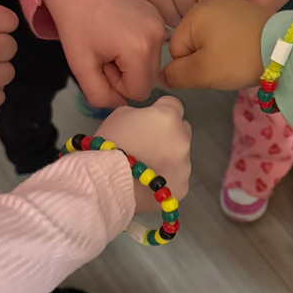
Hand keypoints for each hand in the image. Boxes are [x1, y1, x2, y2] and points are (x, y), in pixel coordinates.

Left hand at [43, 0, 165, 106]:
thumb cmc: (76, 25)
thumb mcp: (80, 67)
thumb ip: (100, 96)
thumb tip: (120, 103)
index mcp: (140, 50)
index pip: (139, 92)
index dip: (118, 86)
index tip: (102, 65)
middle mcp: (158, 37)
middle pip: (148, 79)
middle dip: (126, 74)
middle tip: (105, 54)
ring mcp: (161, 24)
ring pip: (151, 65)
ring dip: (131, 62)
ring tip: (111, 42)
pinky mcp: (159, 16)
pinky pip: (153, 47)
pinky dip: (137, 47)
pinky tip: (120, 32)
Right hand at [96, 98, 191, 212]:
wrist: (107, 186)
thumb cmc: (109, 146)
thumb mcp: (119, 116)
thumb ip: (141, 114)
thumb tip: (147, 121)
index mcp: (168, 117)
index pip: (173, 104)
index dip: (160, 110)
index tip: (148, 120)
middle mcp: (183, 139)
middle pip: (181, 129)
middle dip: (168, 133)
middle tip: (146, 144)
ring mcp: (185, 165)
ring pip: (180, 155)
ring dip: (167, 157)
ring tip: (144, 167)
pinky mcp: (182, 187)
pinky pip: (177, 177)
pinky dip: (166, 178)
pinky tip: (148, 184)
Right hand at [118, 0, 212, 26]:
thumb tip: (224, 3)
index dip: (210, 4)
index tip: (211, 5)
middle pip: (192, 10)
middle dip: (196, 12)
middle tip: (196, 9)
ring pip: (176, 19)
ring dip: (181, 17)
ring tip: (181, 8)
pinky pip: (160, 17)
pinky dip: (166, 17)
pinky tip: (169, 8)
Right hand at [161, 0, 271, 90]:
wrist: (284, 46)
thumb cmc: (238, 57)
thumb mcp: (202, 72)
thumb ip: (177, 75)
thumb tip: (161, 76)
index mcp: (193, 13)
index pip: (176, 49)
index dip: (189, 67)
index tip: (211, 71)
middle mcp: (209, 1)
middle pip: (194, 41)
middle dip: (205, 58)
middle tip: (226, 67)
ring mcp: (231, 3)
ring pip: (212, 37)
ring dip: (220, 52)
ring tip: (238, 59)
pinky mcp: (248, 10)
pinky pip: (229, 31)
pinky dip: (234, 43)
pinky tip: (246, 50)